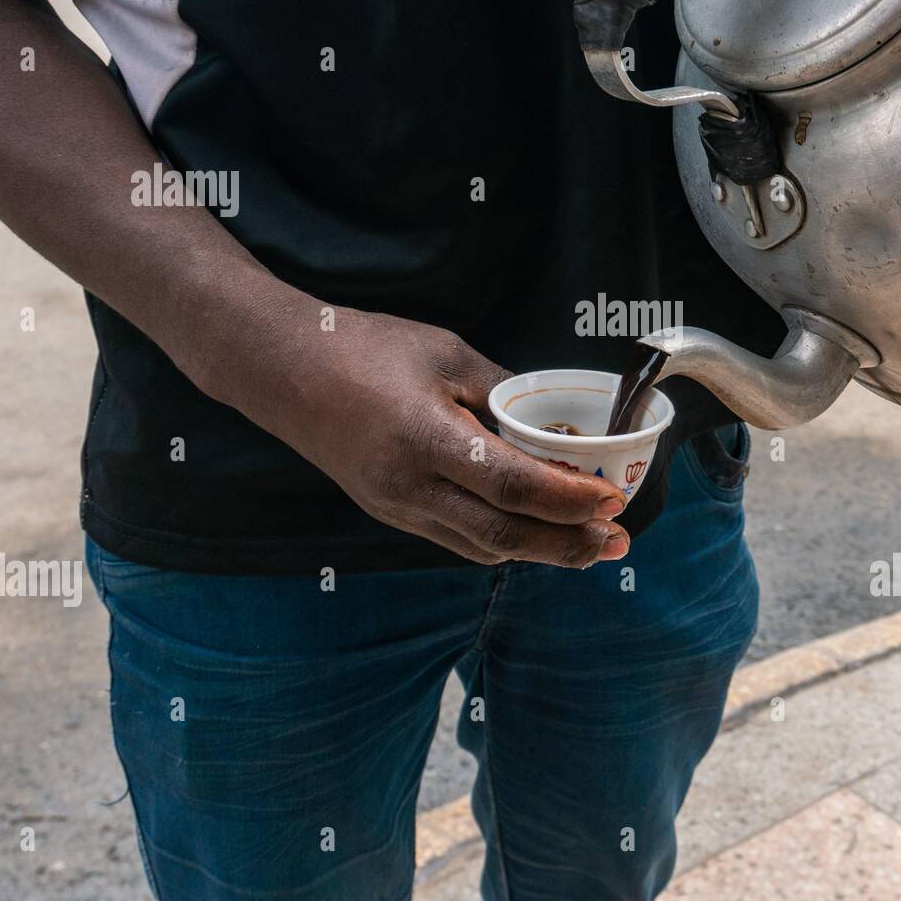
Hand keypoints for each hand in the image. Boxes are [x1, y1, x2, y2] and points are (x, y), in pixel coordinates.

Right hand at [258, 309, 631, 567]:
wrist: (282, 371)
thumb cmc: (365, 349)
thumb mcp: (446, 354)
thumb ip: (502, 392)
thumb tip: (552, 426)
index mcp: (426, 440)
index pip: (513, 488)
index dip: (569, 500)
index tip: (612, 498)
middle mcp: (410, 488)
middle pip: (504, 537)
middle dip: (569, 545)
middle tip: (618, 541)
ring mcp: (396, 508)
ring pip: (482, 548)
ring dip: (541, 551)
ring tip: (590, 543)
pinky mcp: (389, 513)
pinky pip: (457, 540)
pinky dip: (504, 542)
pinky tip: (533, 531)